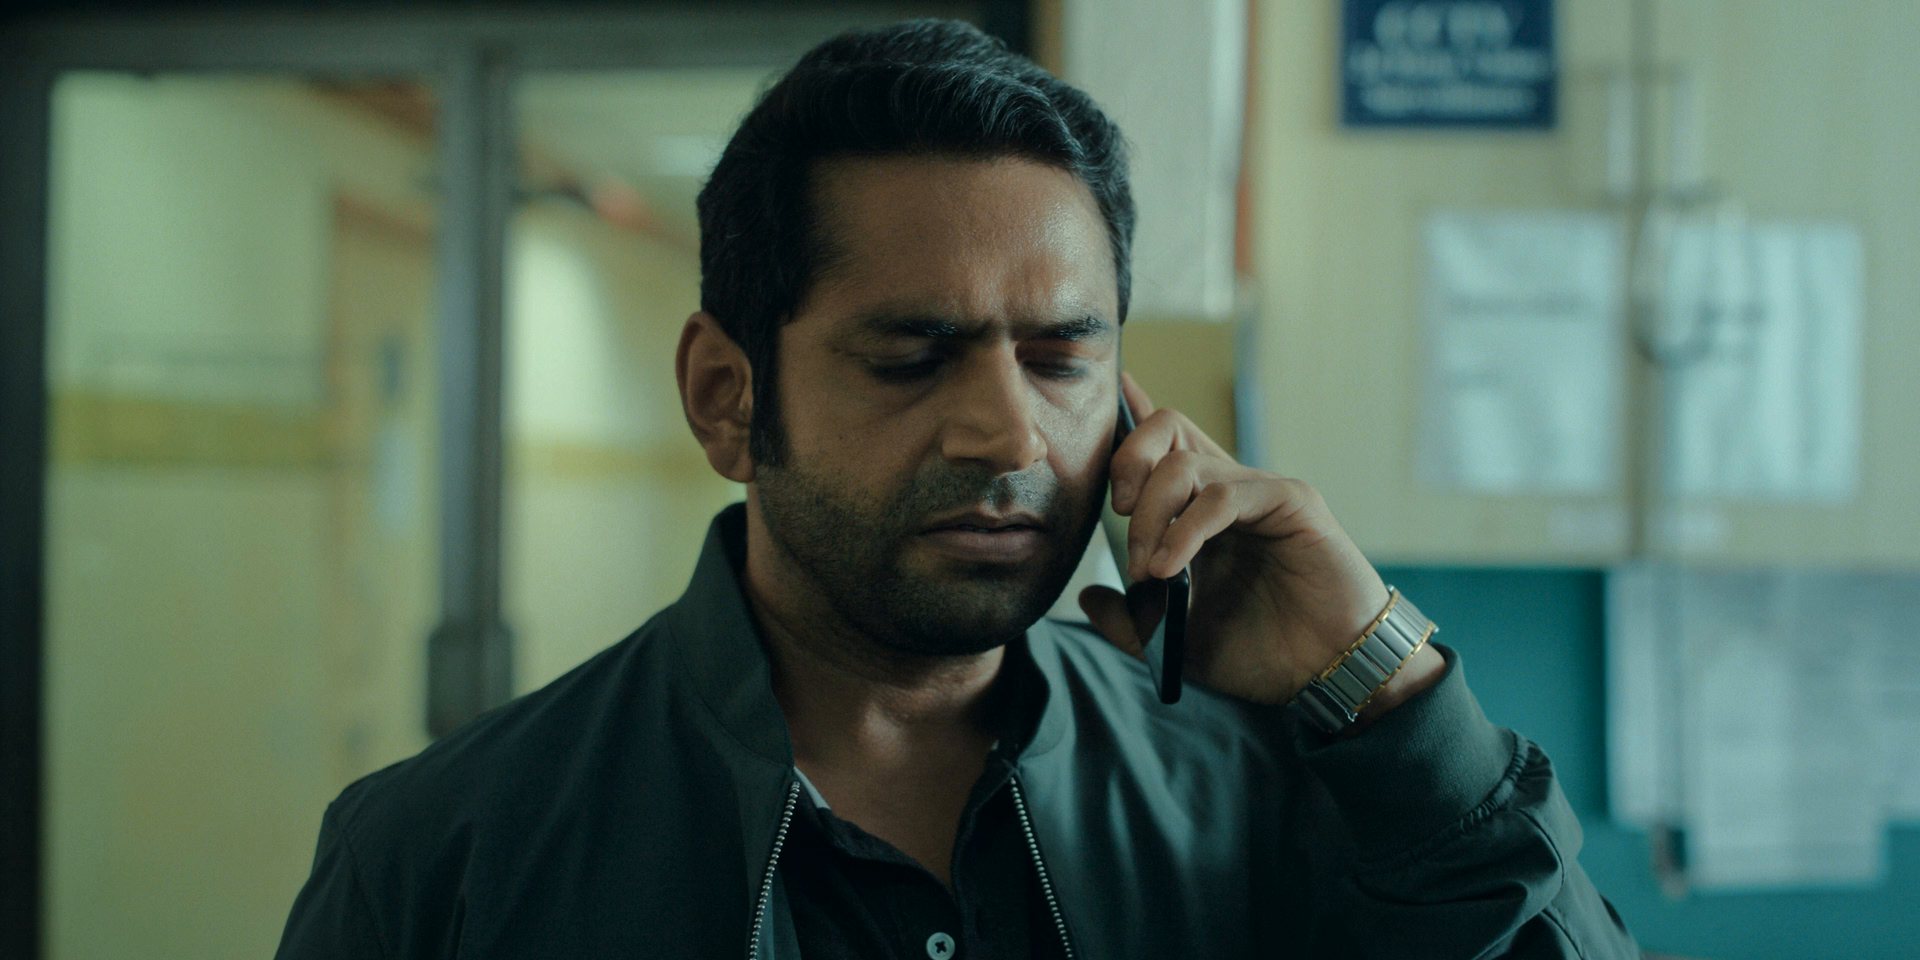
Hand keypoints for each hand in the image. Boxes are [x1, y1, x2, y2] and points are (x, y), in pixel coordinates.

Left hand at [1078, 375, 1443, 716]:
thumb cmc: (1262, 654)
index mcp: (1200, 514)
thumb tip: (1088, 595)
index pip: (1163, 447)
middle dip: (1126, 462)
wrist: (1326, 674)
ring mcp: (1259, 492)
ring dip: (1150, 517)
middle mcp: (1227, 492)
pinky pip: (1223, 496)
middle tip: (1117, 515)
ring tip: (1147, 571)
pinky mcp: (1291, 502)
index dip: (1133, 415)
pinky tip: (1168, 568)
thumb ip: (1130, 622)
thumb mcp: (1175, 643)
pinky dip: (1185, 530)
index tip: (1114, 389)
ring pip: (1184, 465)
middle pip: (1167, 428)